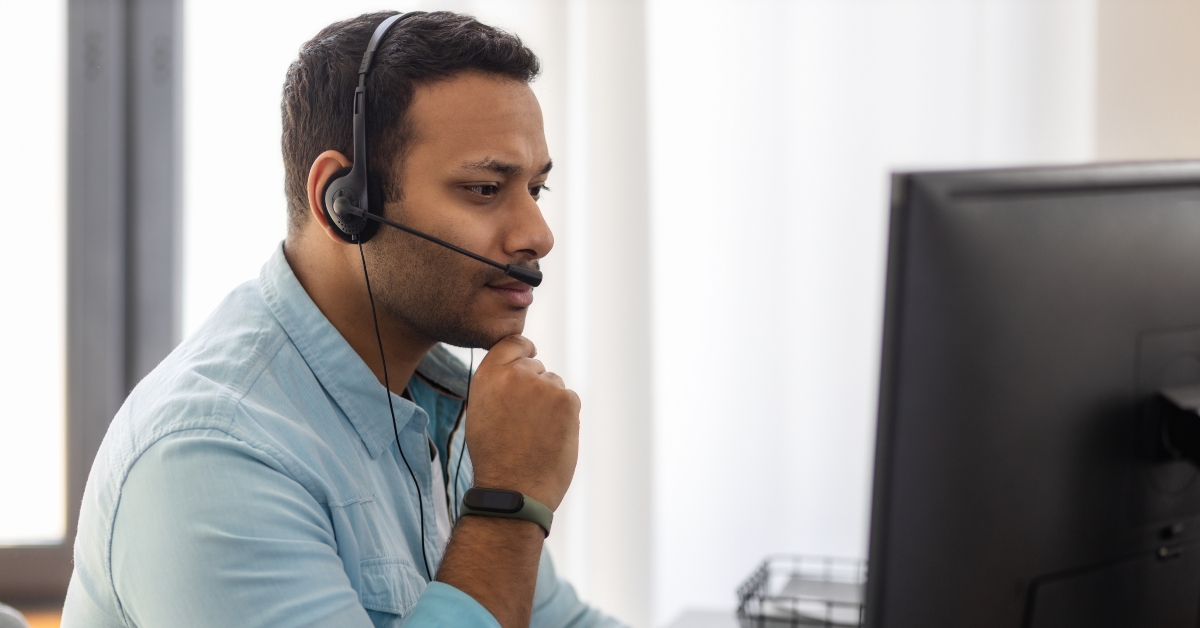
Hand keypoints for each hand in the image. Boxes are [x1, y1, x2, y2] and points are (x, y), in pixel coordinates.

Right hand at [466, 335, 579, 510]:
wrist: (514, 489)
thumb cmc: (495, 457)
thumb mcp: (482, 411)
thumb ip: (499, 384)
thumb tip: (524, 366)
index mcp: (488, 376)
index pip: (512, 343)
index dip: (523, 350)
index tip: (530, 357)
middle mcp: (515, 375)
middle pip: (536, 367)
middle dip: (536, 386)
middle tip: (526, 420)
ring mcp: (543, 385)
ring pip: (555, 384)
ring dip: (551, 403)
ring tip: (536, 434)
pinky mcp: (567, 399)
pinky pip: (570, 400)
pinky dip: (565, 416)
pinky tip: (551, 437)